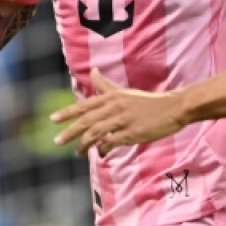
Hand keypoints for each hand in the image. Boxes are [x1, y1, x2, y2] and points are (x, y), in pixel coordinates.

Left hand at [51, 69, 187, 155]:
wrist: (172, 108)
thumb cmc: (148, 101)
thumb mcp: (125, 92)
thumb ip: (106, 85)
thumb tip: (93, 71)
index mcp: (112, 96)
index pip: (84, 105)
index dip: (67, 113)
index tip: (53, 119)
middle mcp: (115, 106)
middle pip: (86, 120)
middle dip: (70, 132)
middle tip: (57, 141)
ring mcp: (123, 120)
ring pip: (96, 133)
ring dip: (84, 144)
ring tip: (78, 153)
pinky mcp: (132, 133)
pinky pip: (111, 143)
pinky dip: (103, 149)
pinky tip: (100, 154)